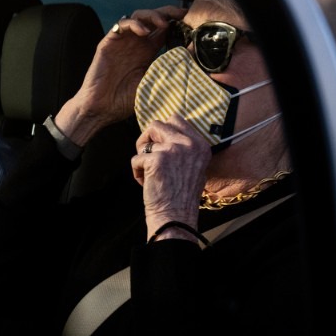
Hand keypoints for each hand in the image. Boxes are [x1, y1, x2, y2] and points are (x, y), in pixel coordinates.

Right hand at [55, 6, 186, 144]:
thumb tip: (192, 60)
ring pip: (138, 16)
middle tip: (182, 14)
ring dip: (153, 15)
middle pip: (153, 18)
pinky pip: (122, 25)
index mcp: (148, 52)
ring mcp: (122, 42)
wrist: (101, 109)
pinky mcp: (108, 43)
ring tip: (164, 23)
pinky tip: (145, 31)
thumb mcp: (154, 83)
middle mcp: (135, 44)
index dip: (177, 23)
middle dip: (168, 12)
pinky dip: (135, 24)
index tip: (193, 21)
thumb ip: (167, 69)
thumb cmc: (124, 101)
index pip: (164, 30)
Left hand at [132, 115, 210, 238]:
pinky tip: (146, 183)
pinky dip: (137, 172)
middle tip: (148, 156)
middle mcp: (189, 144)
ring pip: (144, 141)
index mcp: (200, 145)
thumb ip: (183, 147)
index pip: (176, 119)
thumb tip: (164, 131)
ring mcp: (173, 150)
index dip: (161, 132)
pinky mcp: (157, 160)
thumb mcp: (193, 166)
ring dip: (141, 156)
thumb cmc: (180, 195)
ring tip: (148, 173)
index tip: (159, 148)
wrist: (176, 216)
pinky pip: (135, 158)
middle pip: (157, 124)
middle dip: (147, 139)